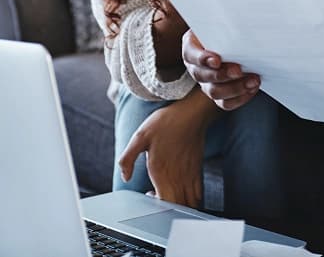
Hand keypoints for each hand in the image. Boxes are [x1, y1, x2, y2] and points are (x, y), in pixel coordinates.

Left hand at [118, 89, 214, 205]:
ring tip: (170, 197)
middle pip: (178, 208)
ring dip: (180, 207)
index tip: (149, 195)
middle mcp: (179, 177)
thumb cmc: (166, 123)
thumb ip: (127, 158)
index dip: (155, 207)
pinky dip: (192, 201)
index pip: (162, 203)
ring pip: (190, 204)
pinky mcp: (198, 170)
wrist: (191, 112)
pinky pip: (198, 194)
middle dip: (168, 211)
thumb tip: (125, 177)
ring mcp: (191, 175)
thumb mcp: (140, 136)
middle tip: (158, 197)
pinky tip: (182, 191)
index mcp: (162, 172)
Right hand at [182, 29, 259, 110]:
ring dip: (235, 88)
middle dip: (222, 75)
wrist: (229, 40)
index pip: (191, 55)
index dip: (202, 59)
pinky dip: (240, 98)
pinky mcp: (218, 94)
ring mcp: (206, 83)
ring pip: (214, 93)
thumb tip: (239, 19)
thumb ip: (224, 24)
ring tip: (252, 80)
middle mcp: (195, 67)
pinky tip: (251, 88)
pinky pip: (226, 103)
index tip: (216, 60)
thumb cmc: (224, 29)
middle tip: (238, 70)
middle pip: (202, 76)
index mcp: (191, 47)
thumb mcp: (219, 22)